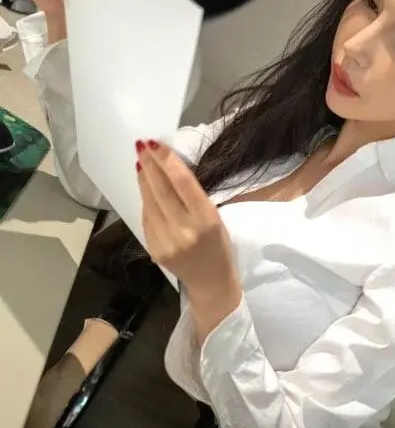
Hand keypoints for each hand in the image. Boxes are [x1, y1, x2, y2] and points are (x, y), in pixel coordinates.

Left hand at [136, 140, 240, 319]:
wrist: (211, 283)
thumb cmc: (220, 247)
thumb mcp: (216, 219)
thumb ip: (194, 198)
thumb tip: (169, 170)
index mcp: (207, 220)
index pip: (183, 183)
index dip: (167, 161)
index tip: (156, 144)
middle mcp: (185, 230)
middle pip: (162, 190)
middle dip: (150, 165)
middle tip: (141, 145)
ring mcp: (166, 241)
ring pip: (150, 202)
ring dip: (143, 179)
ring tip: (140, 161)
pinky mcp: (154, 249)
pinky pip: (147, 218)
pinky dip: (145, 200)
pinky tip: (145, 187)